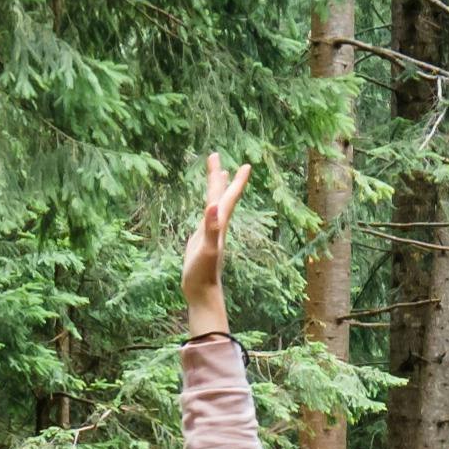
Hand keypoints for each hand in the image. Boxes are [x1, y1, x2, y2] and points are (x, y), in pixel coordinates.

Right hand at [182, 155, 251, 335]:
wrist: (201, 292)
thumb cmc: (203, 273)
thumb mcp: (206, 248)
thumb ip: (211, 228)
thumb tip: (213, 206)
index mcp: (219, 224)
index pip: (228, 198)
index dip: (236, 182)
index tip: (246, 165)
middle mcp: (217, 226)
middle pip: (221, 196)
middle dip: (220, 176)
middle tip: (215, 156)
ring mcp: (209, 233)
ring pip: (215, 206)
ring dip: (217, 190)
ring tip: (220, 175)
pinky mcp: (201, 240)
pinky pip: (206, 217)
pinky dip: (208, 208)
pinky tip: (207, 207)